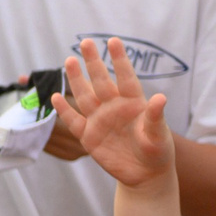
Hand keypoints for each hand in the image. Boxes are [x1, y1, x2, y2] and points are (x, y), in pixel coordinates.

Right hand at [52, 36, 173, 187]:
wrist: (145, 174)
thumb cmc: (157, 151)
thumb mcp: (158, 135)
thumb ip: (155, 117)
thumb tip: (160, 98)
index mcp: (134, 103)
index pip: (126, 78)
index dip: (120, 60)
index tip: (113, 41)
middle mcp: (114, 107)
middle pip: (101, 81)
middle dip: (93, 63)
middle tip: (86, 43)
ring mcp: (100, 120)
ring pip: (85, 96)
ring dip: (77, 80)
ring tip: (70, 61)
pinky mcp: (88, 136)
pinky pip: (73, 121)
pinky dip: (64, 111)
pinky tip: (55, 97)